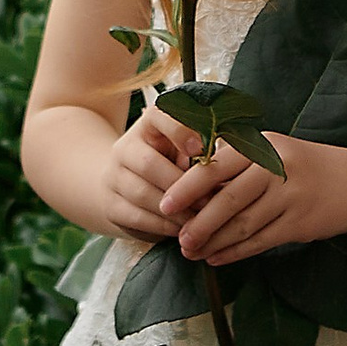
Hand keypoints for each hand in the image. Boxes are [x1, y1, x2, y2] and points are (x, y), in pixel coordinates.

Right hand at [95, 100, 198, 244]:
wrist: (121, 186)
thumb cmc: (168, 165)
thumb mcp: (182, 151)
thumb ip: (203, 153)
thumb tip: (236, 164)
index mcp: (147, 125)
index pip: (157, 115)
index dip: (179, 130)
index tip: (201, 148)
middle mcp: (125, 147)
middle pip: (148, 164)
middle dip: (182, 186)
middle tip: (210, 201)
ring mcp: (113, 177)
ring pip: (143, 194)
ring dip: (176, 210)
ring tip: (201, 220)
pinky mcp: (110, 206)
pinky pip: (137, 217)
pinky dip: (164, 226)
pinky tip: (183, 230)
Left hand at [169, 128, 346, 268]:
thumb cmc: (307, 166)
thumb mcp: (275, 151)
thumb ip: (239, 163)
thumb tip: (192, 187)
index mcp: (264, 145)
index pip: (217, 166)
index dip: (188, 187)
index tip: (165, 205)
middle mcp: (278, 168)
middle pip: (228, 199)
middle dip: (198, 222)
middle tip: (177, 238)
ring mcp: (292, 196)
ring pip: (243, 224)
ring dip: (214, 241)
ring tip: (192, 252)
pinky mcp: (301, 223)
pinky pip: (261, 240)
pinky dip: (236, 251)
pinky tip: (218, 258)